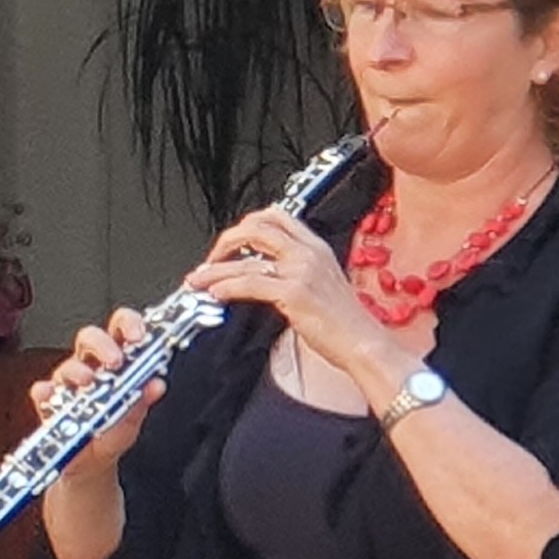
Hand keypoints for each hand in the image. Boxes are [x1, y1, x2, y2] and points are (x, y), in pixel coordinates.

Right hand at [29, 306, 165, 478]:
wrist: (90, 466)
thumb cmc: (110, 435)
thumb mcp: (132, 420)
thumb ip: (143, 401)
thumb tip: (157, 384)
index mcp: (113, 361)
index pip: (120, 329)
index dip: (128, 324)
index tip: (138, 335)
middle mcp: (88, 366)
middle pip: (90, 338)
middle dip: (103, 344)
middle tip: (115, 361)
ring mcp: (66, 384)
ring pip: (67, 365)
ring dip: (78, 371)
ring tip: (89, 382)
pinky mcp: (48, 404)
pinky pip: (42, 392)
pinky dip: (45, 392)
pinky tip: (50, 396)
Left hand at [182, 207, 387, 371]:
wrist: (362, 342)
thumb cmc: (344, 322)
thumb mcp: (321, 285)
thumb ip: (295, 272)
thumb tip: (263, 273)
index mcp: (316, 247)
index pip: (276, 216)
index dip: (246, 224)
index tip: (228, 243)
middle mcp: (308, 253)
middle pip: (256, 228)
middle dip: (225, 241)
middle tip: (209, 260)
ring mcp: (301, 271)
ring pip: (246, 260)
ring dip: (214, 270)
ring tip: (196, 281)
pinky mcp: (294, 293)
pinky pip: (250, 284)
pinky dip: (227, 287)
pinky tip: (215, 294)